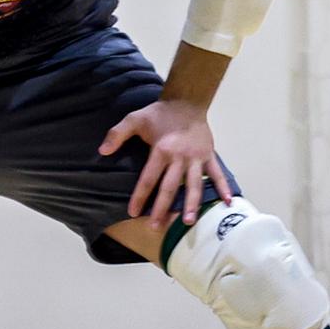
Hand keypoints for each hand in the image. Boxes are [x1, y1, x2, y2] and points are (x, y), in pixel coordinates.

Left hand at [99, 98, 234, 228]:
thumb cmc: (160, 113)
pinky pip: (217, 173)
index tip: (133, 212)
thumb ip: (117, 134)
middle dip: (162, 209)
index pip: (149, 179)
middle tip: (156, 227)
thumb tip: (102, 151)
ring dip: (191, 205)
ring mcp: (197, 158)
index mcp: (162, 150)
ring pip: (194, 186)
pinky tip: (227, 202)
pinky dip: (223, 187)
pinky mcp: (209, 155)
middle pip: (170, 188)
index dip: (140, 196)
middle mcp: (180, 157)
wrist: (187, 101)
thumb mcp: (135, 119)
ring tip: (188, 222)